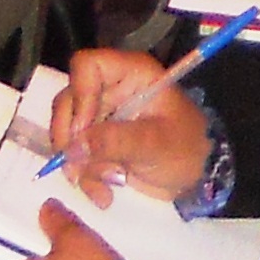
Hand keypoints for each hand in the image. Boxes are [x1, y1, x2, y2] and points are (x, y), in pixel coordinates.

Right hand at [48, 48, 211, 206]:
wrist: (193, 177)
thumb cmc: (185, 148)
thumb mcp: (156, 144)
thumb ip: (116, 141)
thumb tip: (73, 147)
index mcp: (132, 74)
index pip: (87, 66)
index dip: (80, 95)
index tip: (84, 130)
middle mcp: (110, 90)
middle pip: (67, 103)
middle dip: (74, 142)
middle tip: (85, 169)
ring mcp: (101, 116)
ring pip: (66, 134)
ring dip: (80, 166)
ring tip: (108, 186)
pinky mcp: (95, 143)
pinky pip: (73, 157)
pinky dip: (84, 178)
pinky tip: (105, 194)